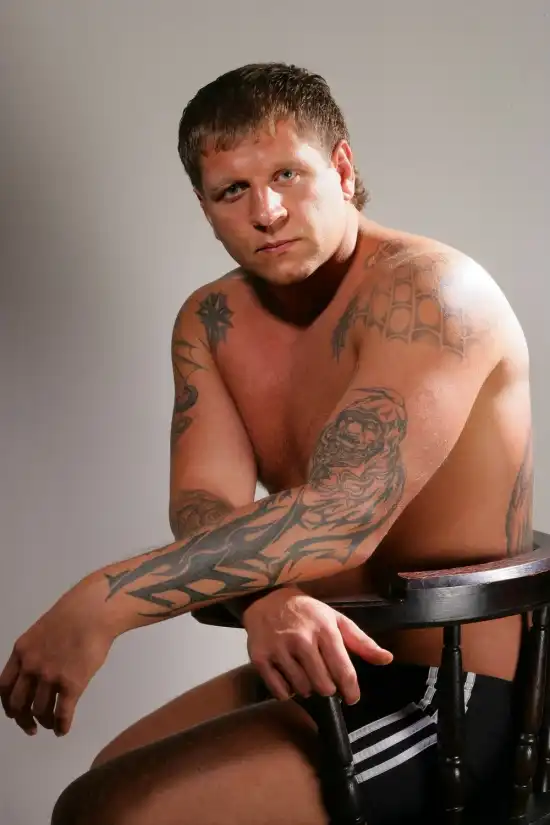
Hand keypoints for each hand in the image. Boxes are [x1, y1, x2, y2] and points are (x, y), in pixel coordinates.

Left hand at [0, 576, 115, 736]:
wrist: (95, 612)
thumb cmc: (74, 614)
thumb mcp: (42, 631)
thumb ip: (34, 652)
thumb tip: (36, 672)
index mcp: (22, 652)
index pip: (4, 687)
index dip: (8, 704)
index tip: (14, 713)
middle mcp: (31, 667)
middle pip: (18, 704)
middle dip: (23, 720)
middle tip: (30, 726)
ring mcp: (51, 677)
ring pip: (40, 711)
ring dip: (44, 722)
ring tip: (50, 724)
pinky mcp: (72, 685)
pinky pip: (62, 714)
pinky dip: (61, 726)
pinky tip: (62, 729)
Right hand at [243, 586, 392, 704]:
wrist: (267, 598)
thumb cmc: (307, 612)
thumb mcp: (336, 620)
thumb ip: (362, 642)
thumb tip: (387, 659)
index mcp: (325, 629)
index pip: (343, 670)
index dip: (351, 690)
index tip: (352, 698)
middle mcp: (302, 639)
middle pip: (323, 685)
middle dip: (327, 688)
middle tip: (324, 680)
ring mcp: (279, 649)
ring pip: (302, 689)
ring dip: (307, 688)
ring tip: (306, 675)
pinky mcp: (260, 658)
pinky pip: (280, 691)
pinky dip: (287, 691)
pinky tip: (289, 678)